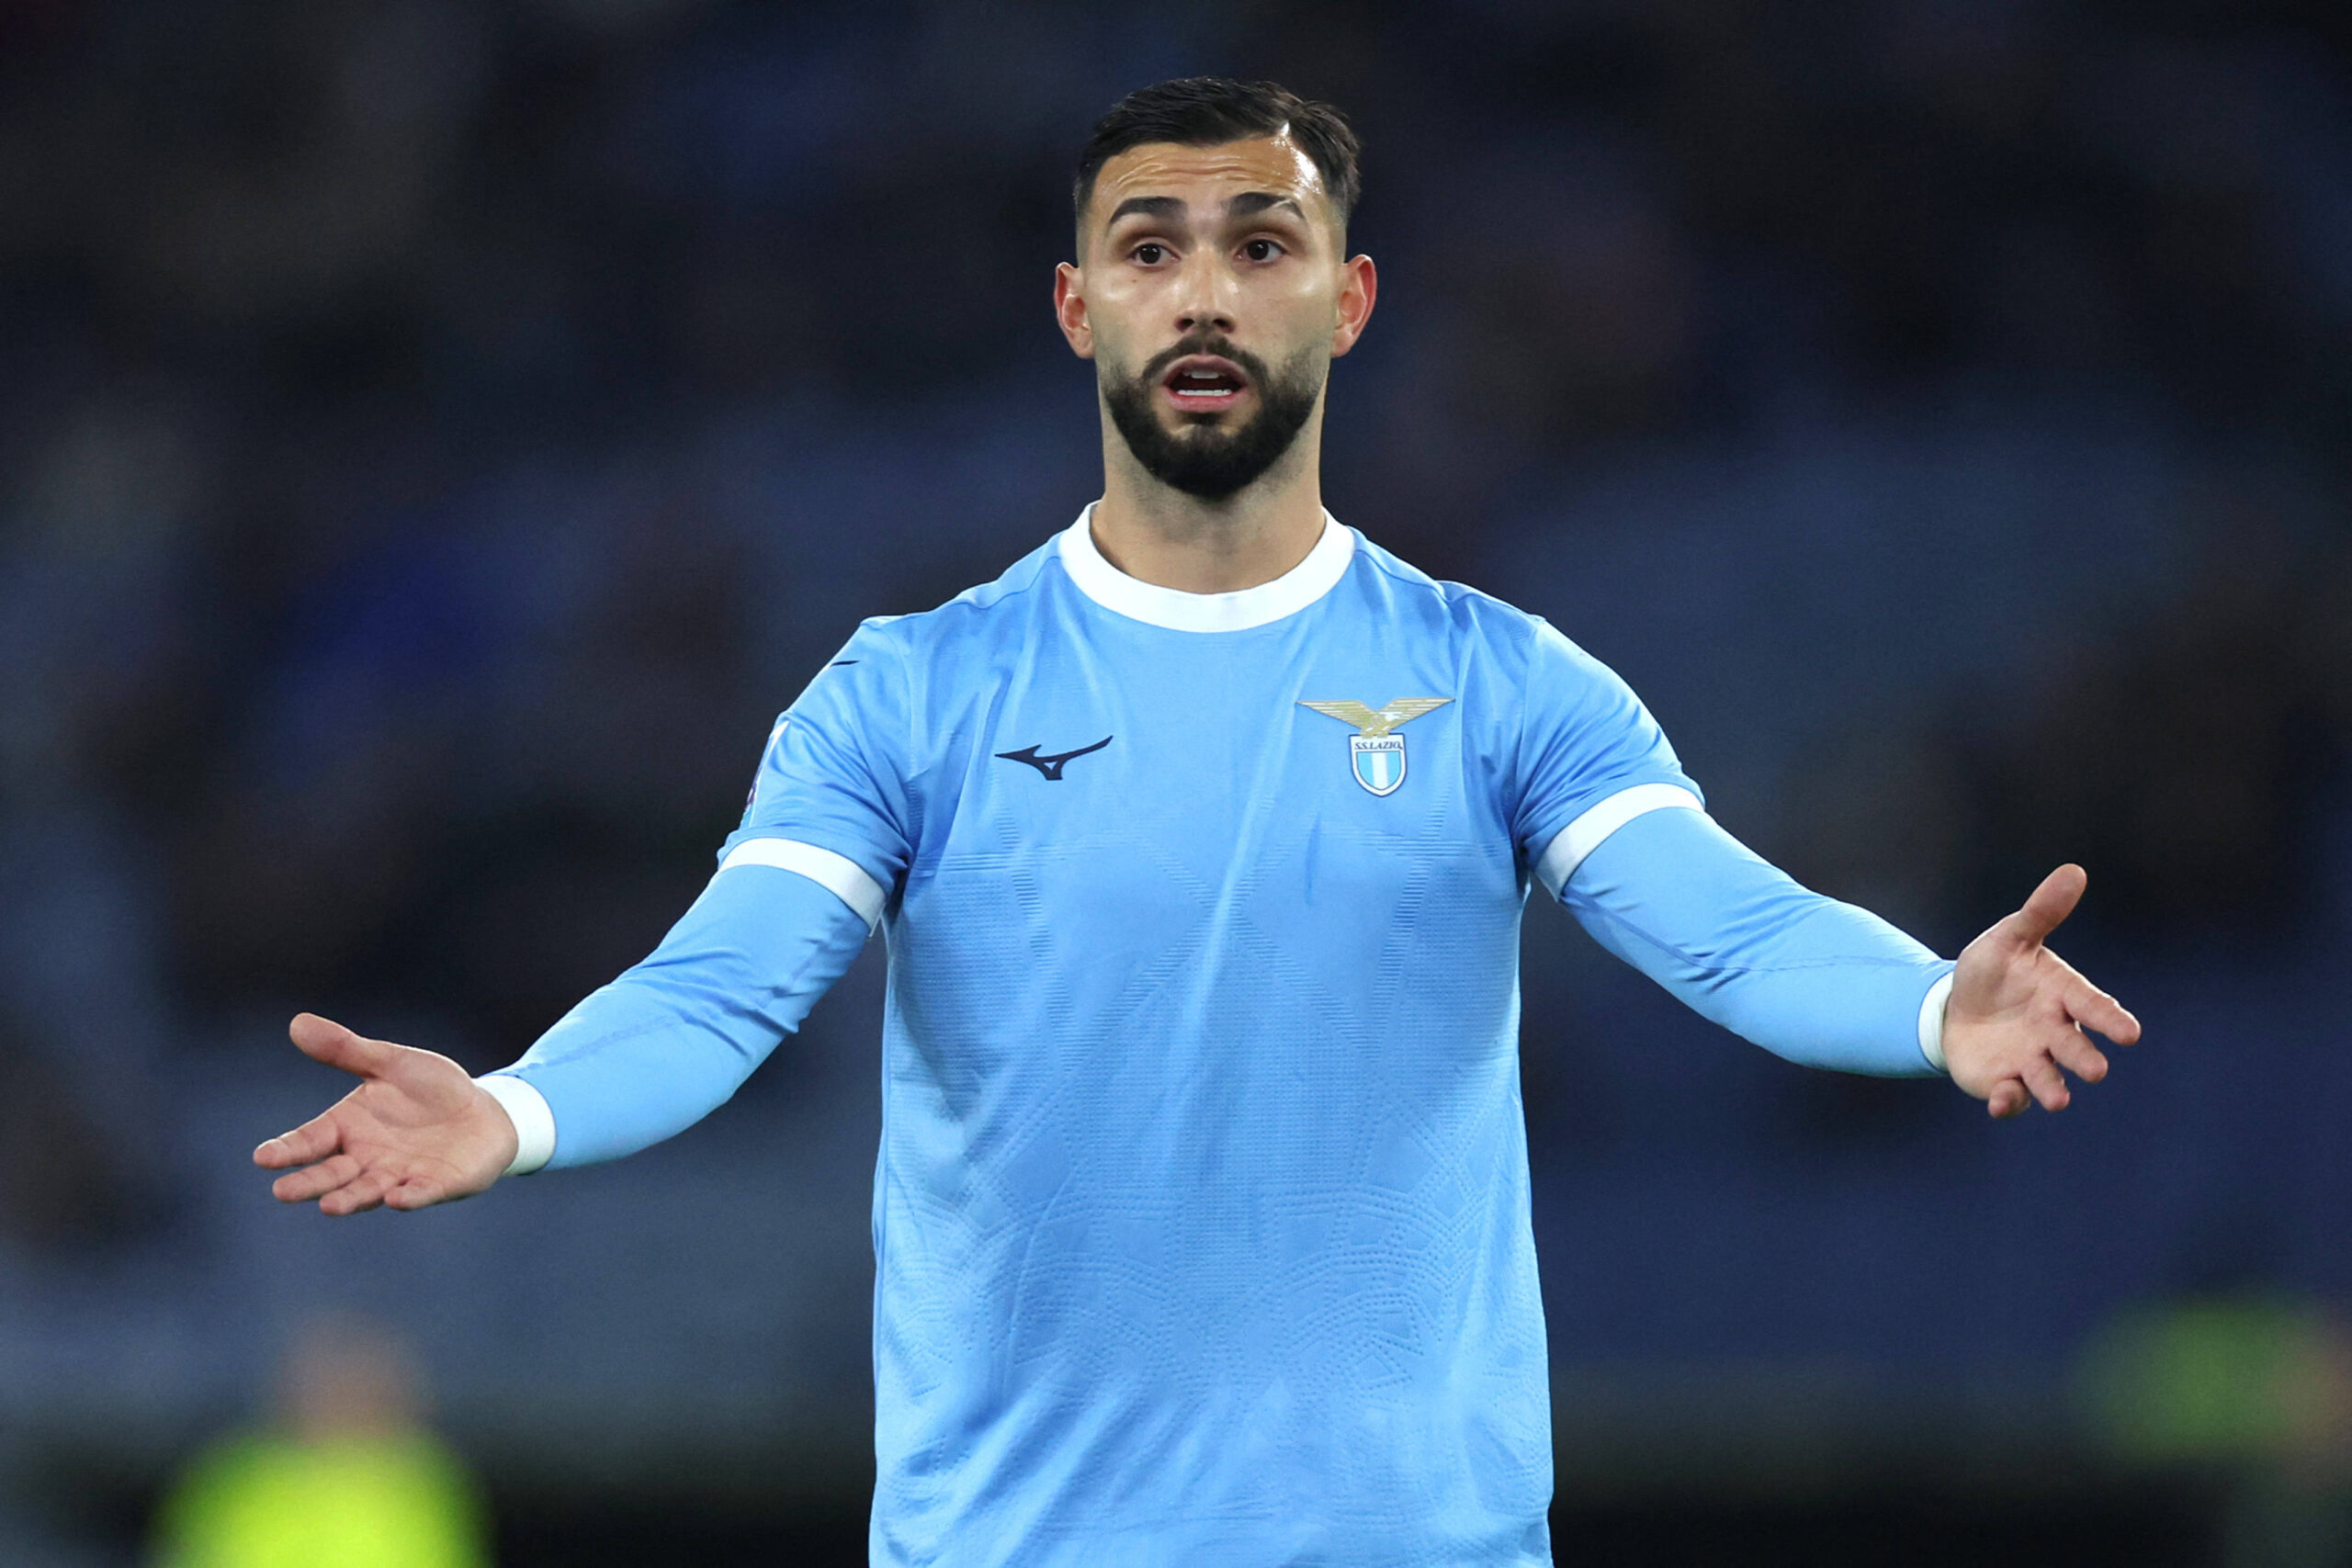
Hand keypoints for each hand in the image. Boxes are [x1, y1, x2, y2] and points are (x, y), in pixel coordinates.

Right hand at [254, 1013, 518, 1213]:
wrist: (483, 1110)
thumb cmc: (430, 1089)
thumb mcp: (390, 1063)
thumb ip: (346, 1050)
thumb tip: (298, 1023)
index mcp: (347, 1128)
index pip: (309, 1140)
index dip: (286, 1150)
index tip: (262, 1157)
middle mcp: (366, 1158)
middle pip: (331, 1174)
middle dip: (308, 1184)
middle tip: (281, 1192)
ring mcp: (399, 1175)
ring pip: (368, 1190)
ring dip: (349, 1198)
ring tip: (328, 1207)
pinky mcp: (436, 1184)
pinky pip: (420, 1193)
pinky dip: (409, 1197)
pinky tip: (396, 1198)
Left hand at [1943, 864, 2141, 1117]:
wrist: (1956, 1005)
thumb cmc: (1994, 969)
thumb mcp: (2010, 937)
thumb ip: (2040, 912)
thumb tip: (2074, 871)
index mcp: (2062, 996)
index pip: (2092, 1007)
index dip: (2110, 1019)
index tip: (2130, 1032)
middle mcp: (2054, 1032)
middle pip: (2073, 1047)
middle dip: (2084, 1058)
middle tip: (2094, 1070)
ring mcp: (2031, 1060)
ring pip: (2047, 1078)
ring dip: (2052, 1088)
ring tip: (2059, 1099)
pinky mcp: (2005, 1083)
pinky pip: (2011, 1098)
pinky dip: (2008, 1102)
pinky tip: (2001, 1100)